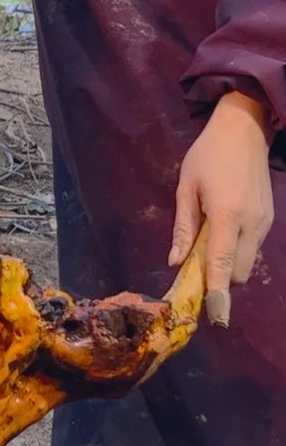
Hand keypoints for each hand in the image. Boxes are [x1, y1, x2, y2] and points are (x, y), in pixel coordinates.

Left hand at [170, 91, 274, 324]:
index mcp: (226, 215)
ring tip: (206, 244)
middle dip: (219, 278)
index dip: (218, 290)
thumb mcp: (185, 188)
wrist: (243, 132)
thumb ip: (182, 227)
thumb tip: (174, 261)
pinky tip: (221, 232)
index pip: (222, 262)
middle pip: (239, 271)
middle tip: (194, 268)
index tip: (213, 313)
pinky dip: (237, 250)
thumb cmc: (207, 156)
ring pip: (248, 262)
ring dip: (228, 264)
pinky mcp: (269, 219)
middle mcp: (251, 224)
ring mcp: (265, 223)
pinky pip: (252, 247)